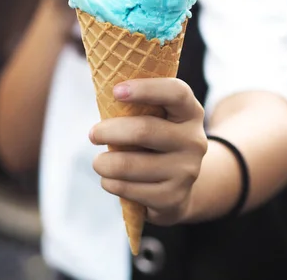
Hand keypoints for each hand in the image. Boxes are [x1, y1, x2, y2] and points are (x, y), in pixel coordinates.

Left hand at [90, 78, 206, 225]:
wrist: (178, 188)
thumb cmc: (155, 142)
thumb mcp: (157, 119)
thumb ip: (138, 105)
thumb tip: (104, 89)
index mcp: (190, 112)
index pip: (175, 93)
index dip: (145, 89)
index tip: (116, 91)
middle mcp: (194, 140)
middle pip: (144, 130)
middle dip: (109, 131)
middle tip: (93, 134)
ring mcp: (186, 171)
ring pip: (130, 164)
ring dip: (104, 163)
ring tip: (99, 162)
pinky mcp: (173, 197)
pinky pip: (128, 189)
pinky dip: (110, 183)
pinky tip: (109, 180)